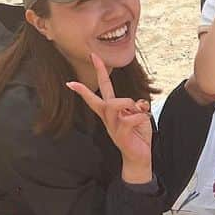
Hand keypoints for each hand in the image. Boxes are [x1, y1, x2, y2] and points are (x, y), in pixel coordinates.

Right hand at [67, 53, 152, 179]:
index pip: (100, 94)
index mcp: (112, 112)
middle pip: (103, 95)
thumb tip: (137, 102)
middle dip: (99, 74)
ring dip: (129, 103)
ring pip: (115, 104)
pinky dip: (141, 116)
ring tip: (138, 111)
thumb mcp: (139, 116)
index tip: (71, 80)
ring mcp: (113, 127)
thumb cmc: (138, 135)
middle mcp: (109, 118)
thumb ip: (136, 106)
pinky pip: (130, 118)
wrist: (139, 158)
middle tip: (94, 55)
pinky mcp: (121, 135)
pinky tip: (144, 121)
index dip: (89, 85)